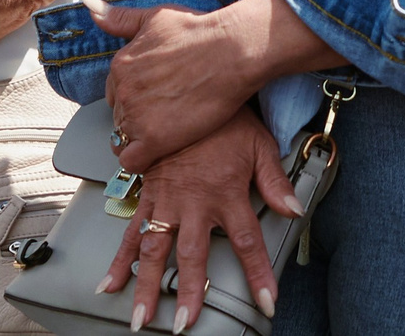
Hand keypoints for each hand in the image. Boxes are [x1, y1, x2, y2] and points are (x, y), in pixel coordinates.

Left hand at [90, 0, 333, 171]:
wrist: (232, 51)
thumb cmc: (200, 31)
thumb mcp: (156, 16)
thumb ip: (121, 18)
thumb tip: (91, 7)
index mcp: (121, 64)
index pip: (116, 92)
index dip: (136, 96)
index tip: (156, 96)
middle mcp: (124, 91)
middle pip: (120, 116)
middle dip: (139, 116)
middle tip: (166, 112)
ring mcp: (137, 116)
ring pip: (126, 138)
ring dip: (142, 136)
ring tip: (169, 128)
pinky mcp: (156, 139)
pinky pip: (132, 161)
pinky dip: (141, 160)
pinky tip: (158, 151)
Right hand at [98, 107, 300, 331]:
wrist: (186, 92)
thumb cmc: (226, 119)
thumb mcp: (260, 144)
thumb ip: (276, 181)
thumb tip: (295, 209)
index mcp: (226, 194)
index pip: (247, 242)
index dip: (258, 274)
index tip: (266, 302)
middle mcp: (194, 203)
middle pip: (192, 256)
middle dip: (188, 293)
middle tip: (182, 325)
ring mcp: (166, 200)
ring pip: (154, 249)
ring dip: (146, 285)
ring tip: (140, 318)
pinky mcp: (147, 194)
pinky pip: (130, 230)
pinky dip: (119, 258)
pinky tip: (108, 283)